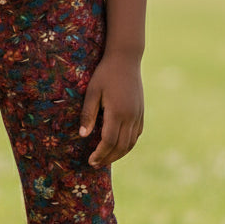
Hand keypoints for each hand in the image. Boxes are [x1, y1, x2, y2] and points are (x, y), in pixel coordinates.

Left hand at [79, 52, 144, 168]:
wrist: (126, 59)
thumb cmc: (105, 74)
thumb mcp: (92, 92)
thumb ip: (88, 114)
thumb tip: (83, 135)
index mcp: (117, 112)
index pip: (109, 141)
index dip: (100, 154)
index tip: (90, 161)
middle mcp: (130, 116)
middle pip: (121, 146)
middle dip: (108, 158)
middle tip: (95, 164)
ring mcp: (138, 115)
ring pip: (131, 142)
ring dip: (119, 154)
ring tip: (106, 159)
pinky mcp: (141, 112)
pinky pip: (137, 134)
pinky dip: (128, 144)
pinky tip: (119, 147)